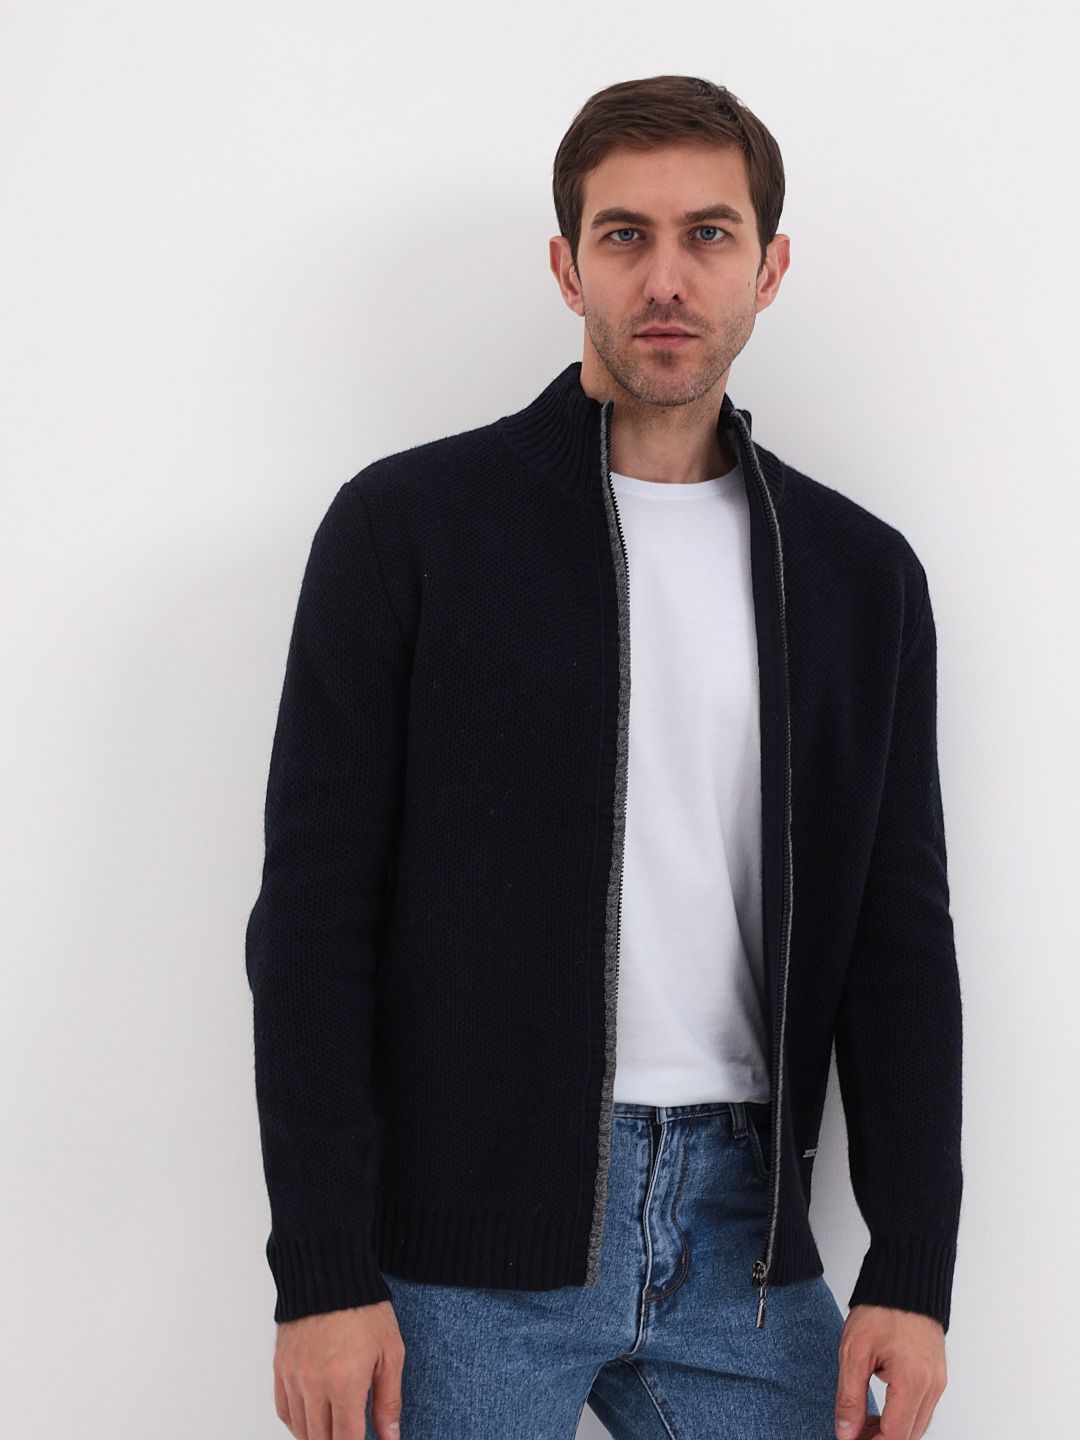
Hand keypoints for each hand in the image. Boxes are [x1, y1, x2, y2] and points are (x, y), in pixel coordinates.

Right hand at [273, 1300, 404, 1439]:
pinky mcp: (280, 1368)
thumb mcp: (390, 1352)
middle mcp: (314, 1385)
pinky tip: (313, 1421)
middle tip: (351, 1433)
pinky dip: (297, 1423)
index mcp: (345, 1382)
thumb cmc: (364, 1309)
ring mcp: (293, 1377)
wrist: (329, 1273)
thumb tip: (390, 1437)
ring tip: (336, 1430)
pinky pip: (284, 1411)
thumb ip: (389, 1401)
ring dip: (318, 1436)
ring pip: (301, 1430)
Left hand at [834, 1303, 947, 1439]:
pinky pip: (921, 1410)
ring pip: (917, 1426)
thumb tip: (845, 1433)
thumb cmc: (881, 1308)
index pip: (895, 1436)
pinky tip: (879, 1414)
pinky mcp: (937, 1376)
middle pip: (909, 1437)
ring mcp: (938, 1382)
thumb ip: (850, 1397)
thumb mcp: (854, 1351)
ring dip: (891, 1433)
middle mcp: (932, 1386)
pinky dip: (902, 1418)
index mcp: (913, 1380)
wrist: (906, 1279)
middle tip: (852, 1434)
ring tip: (861, 1425)